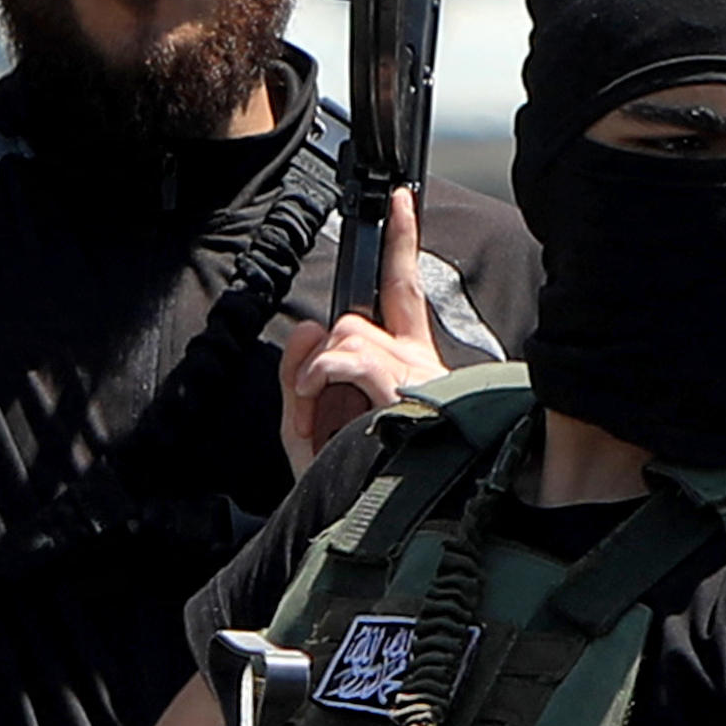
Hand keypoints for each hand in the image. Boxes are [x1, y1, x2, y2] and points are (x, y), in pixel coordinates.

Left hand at [278, 186, 441, 458]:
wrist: (379, 525)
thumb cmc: (353, 483)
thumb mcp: (313, 424)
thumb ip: (303, 373)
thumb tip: (306, 331)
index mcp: (412, 366)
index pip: (405, 290)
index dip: (403, 241)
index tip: (402, 200)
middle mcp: (422, 362)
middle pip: (364, 311)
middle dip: (328, 348)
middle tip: (315, 400)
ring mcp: (418, 373)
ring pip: (350, 330)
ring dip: (320, 372)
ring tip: (321, 420)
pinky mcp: (408, 387)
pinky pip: (350, 354)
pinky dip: (323, 374)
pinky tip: (322, 405)